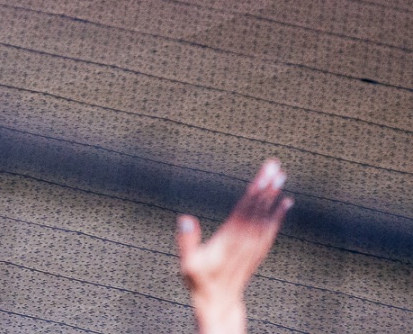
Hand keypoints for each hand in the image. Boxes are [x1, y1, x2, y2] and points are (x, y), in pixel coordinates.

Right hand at [178, 160, 290, 333]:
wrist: (220, 303)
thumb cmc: (200, 283)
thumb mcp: (188, 264)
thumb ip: (187, 242)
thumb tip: (185, 218)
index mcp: (231, 240)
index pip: (245, 212)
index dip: (255, 193)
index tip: (263, 176)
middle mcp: (246, 242)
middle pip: (259, 209)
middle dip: (267, 187)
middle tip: (275, 166)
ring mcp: (254, 247)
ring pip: (267, 217)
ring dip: (273, 196)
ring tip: (280, 177)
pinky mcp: (257, 251)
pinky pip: (271, 229)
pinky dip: (278, 214)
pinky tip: (284, 204)